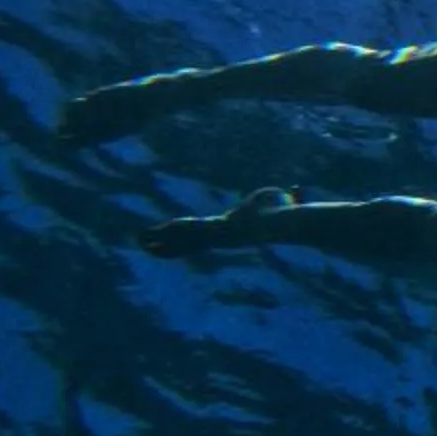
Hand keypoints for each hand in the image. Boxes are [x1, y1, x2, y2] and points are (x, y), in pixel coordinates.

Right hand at [137, 185, 298, 257]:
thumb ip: (287, 196)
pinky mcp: (210, 231)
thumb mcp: (279, 199)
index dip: (189, 234)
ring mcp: (213, 236)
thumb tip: (297, 190)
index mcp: (228, 231)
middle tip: (146, 244)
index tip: (177, 234)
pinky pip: (181, 233)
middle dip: (166, 243)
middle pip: (187, 242)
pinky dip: (164, 235)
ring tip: (140, 240)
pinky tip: (146, 237)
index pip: (204, 234)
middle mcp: (218, 237)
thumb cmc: (283, 212)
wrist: (283, 222)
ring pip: (180, 238)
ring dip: (160, 238)